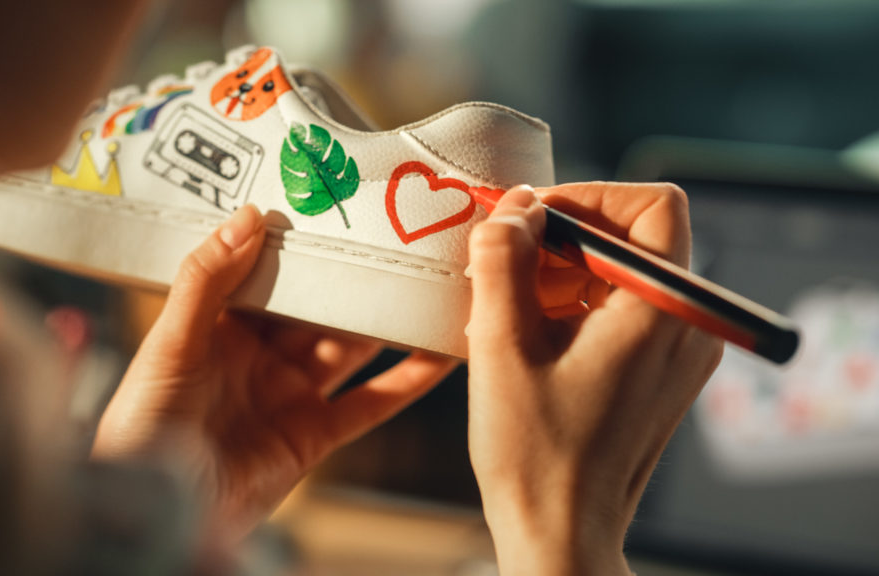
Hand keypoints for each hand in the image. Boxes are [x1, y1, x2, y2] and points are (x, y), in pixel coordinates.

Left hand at [92, 205, 456, 546]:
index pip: (271, 273)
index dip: (303, 243)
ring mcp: (292, 394)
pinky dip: (407, 381)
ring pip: (352, 348)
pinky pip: (369, 403)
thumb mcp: (170, 342)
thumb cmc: (143, 424)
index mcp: (223, 326)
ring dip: (389, 322)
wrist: (158, 511)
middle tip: (400, 238)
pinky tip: (440, 355)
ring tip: (430, 286)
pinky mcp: (315, 435)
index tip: (339, 208)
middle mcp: (262, 356)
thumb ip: (206, 279)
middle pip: (320, 308)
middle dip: (355, 278)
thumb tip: (249, 215)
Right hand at [466, 183, 723, 575]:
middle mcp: (685, 328)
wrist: (562, 532)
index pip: (654, 206)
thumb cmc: (536, 456)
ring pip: (626, 273)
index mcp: (659, 314)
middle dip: (565, 237)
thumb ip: (501, 262)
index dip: (591, 196)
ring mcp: (678, 353)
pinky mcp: (660, 373)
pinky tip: (529, 333)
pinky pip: (624, 309)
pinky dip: (577, 304)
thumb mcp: (501, 348)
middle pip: (636, 237)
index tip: (534, 219)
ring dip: (564, 271)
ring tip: (510, 304)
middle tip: (507, 260)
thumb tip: (510, 209)